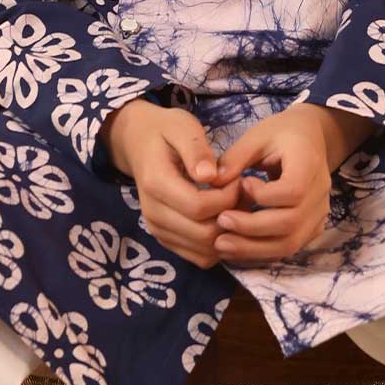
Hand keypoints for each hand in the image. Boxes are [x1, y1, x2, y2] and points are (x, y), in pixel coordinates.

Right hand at [100, 99, 239, 269]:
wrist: (140, 144)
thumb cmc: (166, 131)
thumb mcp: (183, 127)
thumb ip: (196, 150)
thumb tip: (210, 175)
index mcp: (157, 185)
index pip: (199, 207)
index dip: (227, 197)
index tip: (239, 178)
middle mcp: (154, 214)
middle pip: (203, 234)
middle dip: (232, 216)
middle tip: (244, 192)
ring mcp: (159, 230)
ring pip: (203, 251)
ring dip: (228, 232)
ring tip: (237, 203)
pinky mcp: (167, 239)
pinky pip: (199, 257)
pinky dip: (218, 243)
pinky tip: (226, 217)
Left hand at [211, 104, 372, 264]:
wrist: (309, 137)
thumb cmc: (280, 134)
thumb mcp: (257, 136)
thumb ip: (235, 157)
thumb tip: (212, 182)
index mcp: (309, 162)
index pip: (293, 191)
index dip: (264, 196)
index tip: (241, 185)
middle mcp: (321, 190)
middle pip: (290, 222)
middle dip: (251, 229)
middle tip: (220, 222)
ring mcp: (320, 212)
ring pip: (290, 243)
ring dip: (253, 248)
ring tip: (222, 244)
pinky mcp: (313, 226)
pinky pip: (289, 248)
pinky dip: (262, 252)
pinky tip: (238, 247)